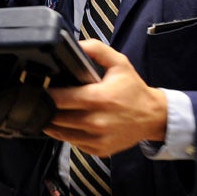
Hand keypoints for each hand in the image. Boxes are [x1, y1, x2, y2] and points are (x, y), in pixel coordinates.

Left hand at [45, 40, 167, 156]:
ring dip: (55, 122)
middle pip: (56, 117)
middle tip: (48, 99)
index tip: (44, 88)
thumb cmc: (133, 90)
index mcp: (100, 98)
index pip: (60, 99)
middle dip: (49, 107)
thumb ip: (96, 50)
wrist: (152, 116)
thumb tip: (76, 45)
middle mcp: (97, 122)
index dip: (48, 94)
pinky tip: (72, 123)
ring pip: (61, 133)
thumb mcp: (119, 63)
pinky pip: (73, 143)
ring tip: (57, 110)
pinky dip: (68, 133)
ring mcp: (97, 139)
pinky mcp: (98, 150)